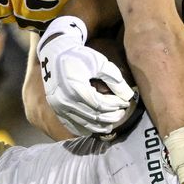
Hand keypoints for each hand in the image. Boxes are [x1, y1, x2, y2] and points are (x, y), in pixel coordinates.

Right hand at [37, 16, 135, 135]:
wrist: (54, 55)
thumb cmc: (79, 56)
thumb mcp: (99, 62)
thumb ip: (115, 79)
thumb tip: (128, 96)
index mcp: (75, 88)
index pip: (101, 104)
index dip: (115, 105)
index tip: (125, 102)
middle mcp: (65, 101)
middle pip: (94, 116)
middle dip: (111, 116)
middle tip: (122, 112)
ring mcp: (59, 107)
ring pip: (85, 124)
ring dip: (101, 125)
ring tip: (113, 120)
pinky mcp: (56, 110)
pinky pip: (73, 126)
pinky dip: (87, 129)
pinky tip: (97, 126)